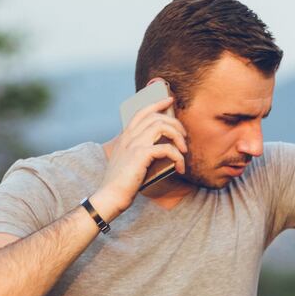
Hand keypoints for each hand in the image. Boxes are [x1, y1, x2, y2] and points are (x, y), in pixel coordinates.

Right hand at [96, 87, 187, 217]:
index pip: (141, 112)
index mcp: (125, 136)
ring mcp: (134, 144)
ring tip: (184, 151)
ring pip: (162, 127)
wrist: (110, 195)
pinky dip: (178, 157)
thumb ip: (138, 151)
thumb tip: (159, 149)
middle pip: (156, 117)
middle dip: (175, 123)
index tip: (170, 100)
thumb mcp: (128, 162)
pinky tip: (180, 168)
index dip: (156, 103)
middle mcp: (129, 136)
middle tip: (184, 137)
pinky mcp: (141, 155)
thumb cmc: (121, 182)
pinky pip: (166, 148)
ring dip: (178, 137)